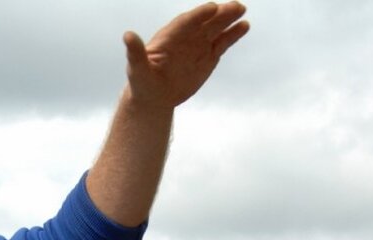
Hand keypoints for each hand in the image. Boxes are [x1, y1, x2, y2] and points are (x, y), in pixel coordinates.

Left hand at [123, 2, 249, 108]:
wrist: (153, 97)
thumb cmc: (141, 83)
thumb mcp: (136, 70)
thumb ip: (135, 52)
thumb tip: (128, 36)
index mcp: (168, 37)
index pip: (185, 22)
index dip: (198, 15)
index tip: (211, 8)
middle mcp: (185, 38)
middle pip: (204, 22)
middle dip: (219, 14)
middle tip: (235, 6)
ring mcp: (198, 45)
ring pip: (216, 29)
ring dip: (229, 19)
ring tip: (242, 10)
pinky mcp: (208, 57)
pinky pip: (222, 42)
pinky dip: (233, 34)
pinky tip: (244, 26)